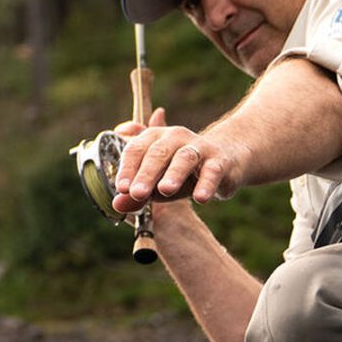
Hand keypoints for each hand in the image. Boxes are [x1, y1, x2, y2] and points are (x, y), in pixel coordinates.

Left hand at [110, 109, 251, 211]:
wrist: (224, 160)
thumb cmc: (181, 173)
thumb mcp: (156, 184)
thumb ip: (136, 194)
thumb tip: (116, 205)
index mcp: (154, 138)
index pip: (136, 149)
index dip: (127, 168)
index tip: (121, 188)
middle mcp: (175, 137)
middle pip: (157, 153)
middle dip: (145, 174)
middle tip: (135, 193)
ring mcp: (198, 147)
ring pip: (184, 158)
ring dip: (173, 174)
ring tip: (164, 191)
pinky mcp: (219, 161)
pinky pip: (212, 171)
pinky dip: (206, 184)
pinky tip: (200, 198)